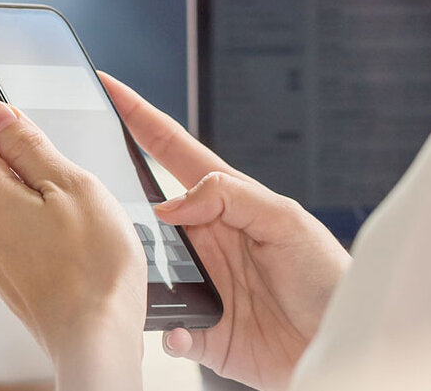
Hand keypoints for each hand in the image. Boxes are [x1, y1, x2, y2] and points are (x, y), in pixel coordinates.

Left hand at [0, 49, 145, 390]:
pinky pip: (9, 219)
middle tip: (10, 91)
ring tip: (54, 160)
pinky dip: (26, 201)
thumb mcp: (73, 188)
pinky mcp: (5, 271)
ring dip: (17, 167)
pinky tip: (58, 210)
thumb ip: (30, 146)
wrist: (97, 342)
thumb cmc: (95, 268)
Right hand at [99, 72, 350, 390]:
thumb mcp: (287, 221)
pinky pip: (163, 327)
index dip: (138, 116)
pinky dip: (164, 329)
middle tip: (89, 191)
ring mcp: (198, 282)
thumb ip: (230, 197)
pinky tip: (177, 328)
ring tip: (132, 271)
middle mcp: (203, 240)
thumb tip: (170, 204)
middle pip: (143, 211)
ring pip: (142, 269)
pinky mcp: (199, 329)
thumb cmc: (328, 279)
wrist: (341, 344)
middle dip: (113, 200)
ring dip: (134, 272)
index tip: (108, 87)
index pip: (170, 149)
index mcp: (224, 202)